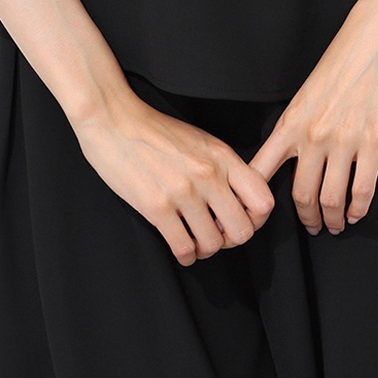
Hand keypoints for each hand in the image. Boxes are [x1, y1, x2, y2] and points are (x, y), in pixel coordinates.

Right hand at [69, 88, 275, 265]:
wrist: (115, 121)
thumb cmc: (157, 131)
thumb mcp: (200, 141)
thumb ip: (223, 168)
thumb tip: (237, 202)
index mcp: (222, 156)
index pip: (263, 200)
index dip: (257, 219)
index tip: (242, 220)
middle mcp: (208, 175)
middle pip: (242, 230)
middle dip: (231, 239)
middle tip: (217, 234)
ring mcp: (183, 192)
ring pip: (212, 244)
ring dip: (206, 249)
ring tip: (196, 241)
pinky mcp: (156, 207)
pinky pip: (184, 248)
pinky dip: (186, 255)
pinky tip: (182, 248)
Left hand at [247, 0, 377, 234]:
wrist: (375, 37)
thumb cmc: (342, 61)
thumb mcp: (307, 93)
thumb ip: (298, 125)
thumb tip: (292, 156)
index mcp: (291, 121)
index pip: (262, 170)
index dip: (257, 201)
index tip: (258, 216)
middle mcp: (313, 135)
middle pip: (301, 195)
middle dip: (306, 218)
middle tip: (312, 226)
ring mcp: (344, 140)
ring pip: (331, 199)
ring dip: (333, 219)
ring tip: (336, 224)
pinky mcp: (374, 142)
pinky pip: (362, 190)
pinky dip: (359, 209)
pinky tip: (357, 212)